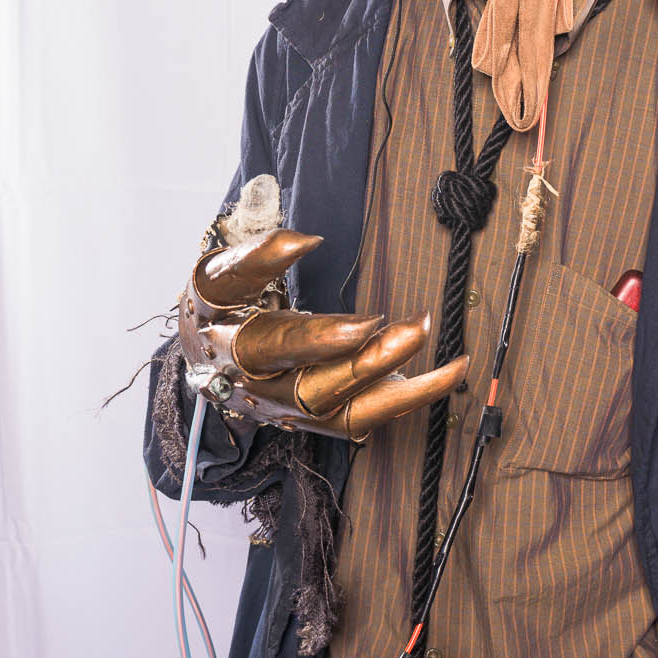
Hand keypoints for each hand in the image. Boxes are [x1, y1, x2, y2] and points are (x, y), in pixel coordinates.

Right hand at [177, 228, 467, 441]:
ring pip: (351, 413)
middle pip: (318, 389)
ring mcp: (294, 411)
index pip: (276, 348)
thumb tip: (307, 240)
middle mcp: (264, 392)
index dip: (322, 338)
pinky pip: (370, 415)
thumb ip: (260, 255)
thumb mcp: (220, 273)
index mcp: (233, 351)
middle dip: (370, 362)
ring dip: (404, 390)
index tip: (368, 320)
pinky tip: (450, 375)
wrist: (203, 353)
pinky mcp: (320, 417)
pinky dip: (412, 398)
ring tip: (453, 364)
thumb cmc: (218, 306)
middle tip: (418, 327)